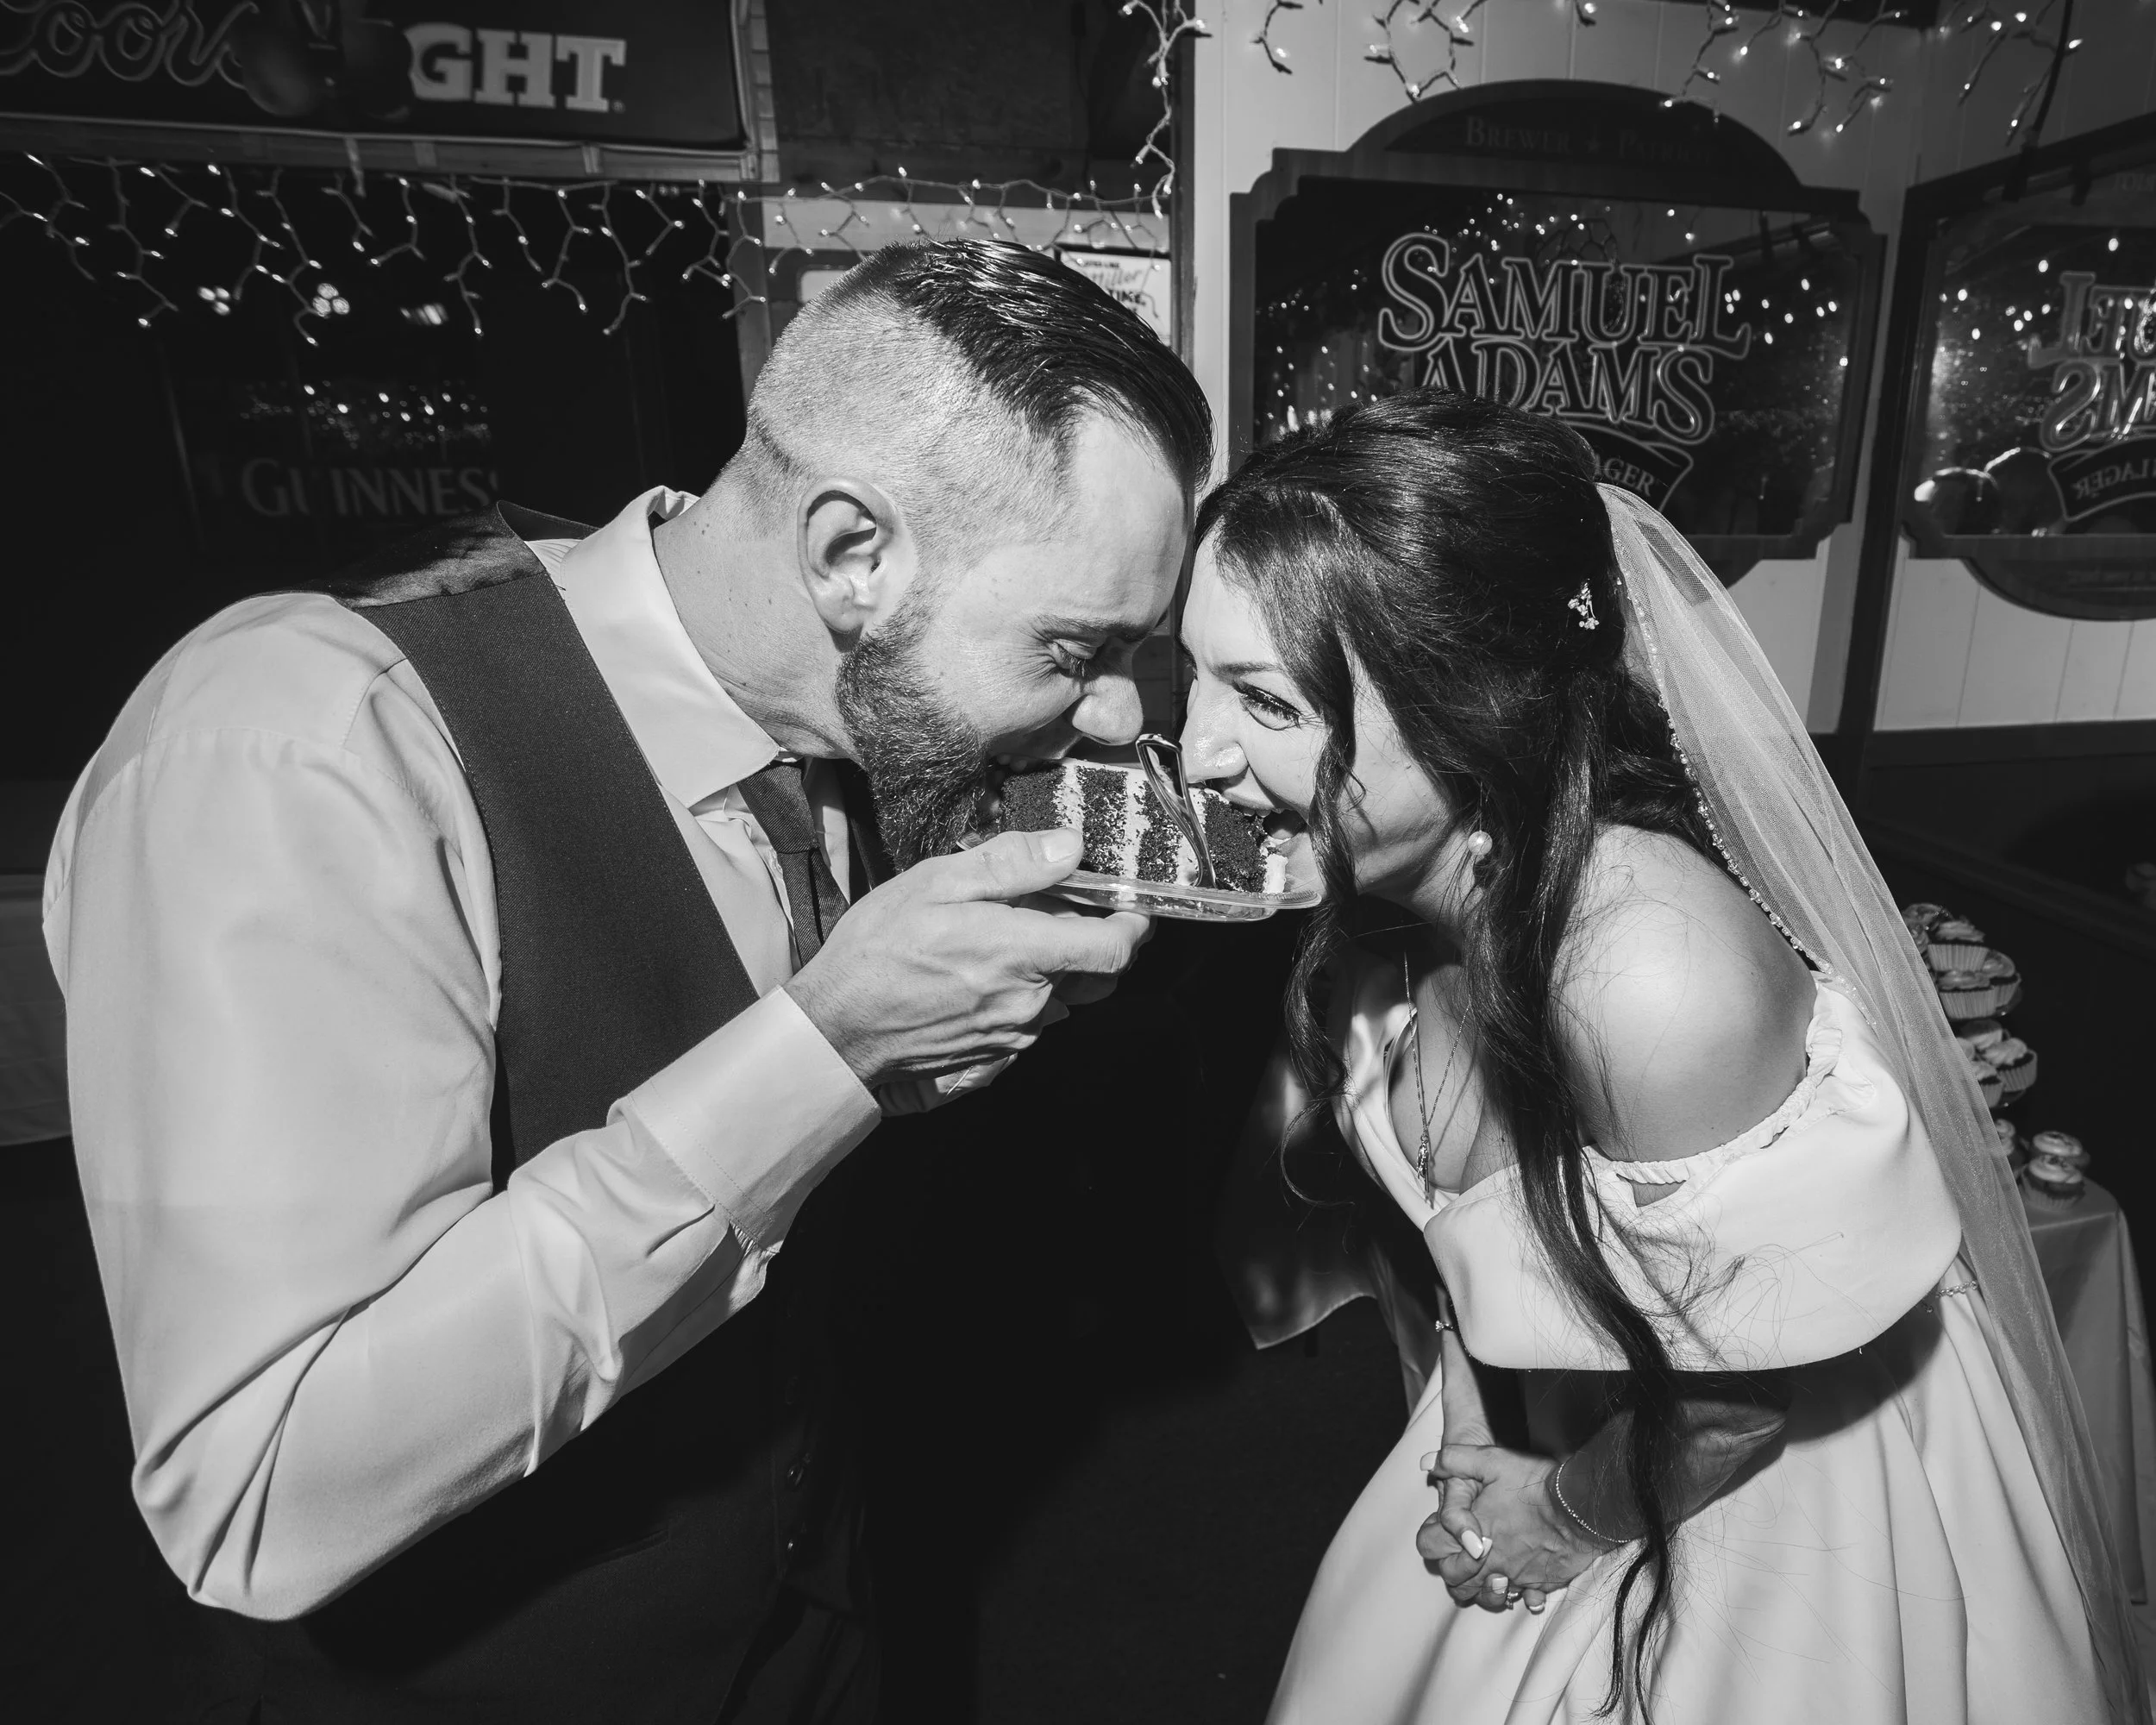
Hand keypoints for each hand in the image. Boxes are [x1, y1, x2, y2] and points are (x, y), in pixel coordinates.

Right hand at [785, 828, 1150, 1087]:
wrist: (836, 1030)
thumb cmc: (875, 955)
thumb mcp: (934, 884)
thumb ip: (1009, 866)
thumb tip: (1068, 848)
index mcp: (1021, 954)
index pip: (1115, 947)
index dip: (1135, 922)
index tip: (1129, 901)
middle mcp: (1029, 1002)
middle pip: (1093, 970)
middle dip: (1084, 935)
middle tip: (1048, 905)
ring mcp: (1015, 1035)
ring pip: (1062, 993)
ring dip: (1051, 964)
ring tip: (1002, 937)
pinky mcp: (997, 1054)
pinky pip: (1032, 1017)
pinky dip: (1024, 990)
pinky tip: (981, 970)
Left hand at [1418, 1444, 1605, 1613]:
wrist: (1580, 1507)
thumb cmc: (1534, 1483)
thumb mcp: (1491, 1459)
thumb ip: (1454, 1459)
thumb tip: (1426, 1463)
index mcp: (1469, 1531)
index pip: (1429, 1546)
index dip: (1431, 1536)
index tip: (1442, 1529)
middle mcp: (1487, 1561)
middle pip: (1453, 1579)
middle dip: (1453, 1567)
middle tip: (1464, 1552)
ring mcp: (1513, 1576)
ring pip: (1484, 1597)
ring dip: (1481, 1587)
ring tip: (1489, 1571)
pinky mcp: (1538, 1583)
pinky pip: (1522, 1599)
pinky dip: (1518, 1594)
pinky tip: (1521, 1582)